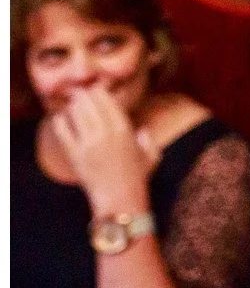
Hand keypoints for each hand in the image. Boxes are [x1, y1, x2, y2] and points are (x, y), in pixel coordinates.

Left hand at [49, 87, 150, 216]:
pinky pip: (63, 132)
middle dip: (84, 95)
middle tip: (80, 91)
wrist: (120, 199)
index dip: (100, 92)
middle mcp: (106, 133)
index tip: (95, 88)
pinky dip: (60, 122)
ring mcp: (89, 143)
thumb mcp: (152, 157)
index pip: (108, 102)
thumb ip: (148, 141)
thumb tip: (142, 131)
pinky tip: (59, 118)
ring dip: (74, 106)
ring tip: (73, 102)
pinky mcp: (75, 154)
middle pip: (90, 104)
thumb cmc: (138, 179)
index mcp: (125, 130)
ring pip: (77, 114)